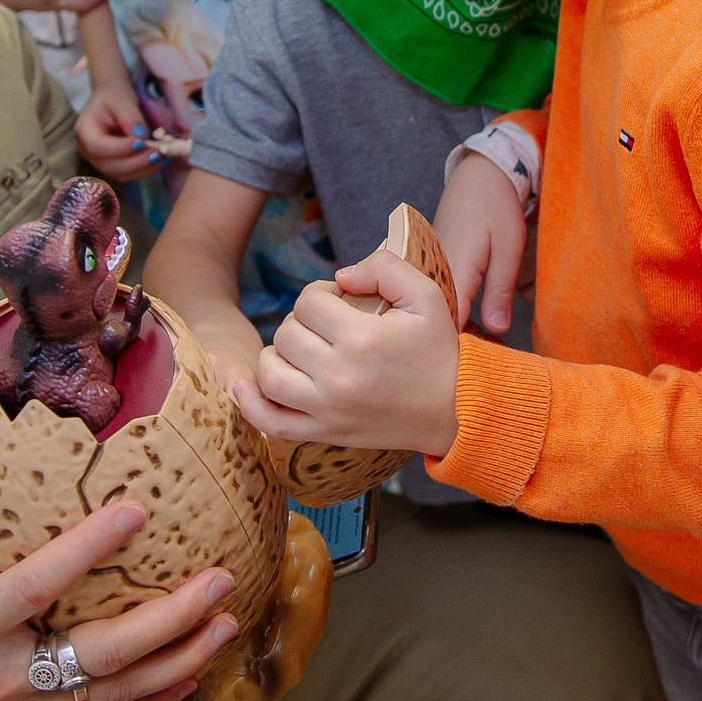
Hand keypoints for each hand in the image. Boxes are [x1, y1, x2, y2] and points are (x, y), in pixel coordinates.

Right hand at [77, 83, 161, 181]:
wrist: (113, 99)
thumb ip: (130, 117)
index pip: (97, 147)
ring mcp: (99, 161)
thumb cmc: (114, 96)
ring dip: (143, 168)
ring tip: (162, 156)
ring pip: (119, 174)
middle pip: (108, 166)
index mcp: (83, 131)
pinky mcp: (113, 165)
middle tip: (157, 153)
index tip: (141, 142)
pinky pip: (128, 174)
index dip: (119, 148)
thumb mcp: (122, 99)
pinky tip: (160, 161)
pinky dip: (145, 170)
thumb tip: (140, 137)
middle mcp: (87, 150)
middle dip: (135, 162)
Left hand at [235, 252, 459, 456]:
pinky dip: (251, 405)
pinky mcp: (324, 432)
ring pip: (269, 372)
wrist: (455, 411)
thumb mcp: (426, 296)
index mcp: (362, 339)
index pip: (309, 302)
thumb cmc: (439, 352)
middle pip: (286, 333)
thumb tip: (340, 276)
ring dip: (277, 354)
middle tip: (329, 327)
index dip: (322, 294)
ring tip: (303, 350)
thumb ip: (384, 268)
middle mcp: (339, 376)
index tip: (342, 303)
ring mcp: (328, 409)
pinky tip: (246, 386)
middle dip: (303, 321)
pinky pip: (270, 423)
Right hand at [434, 154, 525, 335]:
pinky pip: (435, 294)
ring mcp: (427, 266)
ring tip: (484, 337)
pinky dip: (451, 308)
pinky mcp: (429, 262)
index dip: (465, 346)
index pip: (449, 323)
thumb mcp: (508, 249)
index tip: (484, 358)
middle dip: (460, 340)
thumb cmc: (497, 206)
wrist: (478, 173)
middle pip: (437, 320)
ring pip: (435, 308)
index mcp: (452, 270)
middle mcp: (431, 271)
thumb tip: (495, 331)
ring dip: (456, 325)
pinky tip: (473, 317)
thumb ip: (499, 291)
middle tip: (489, 352)